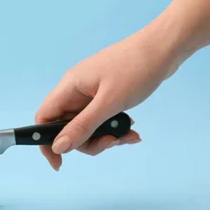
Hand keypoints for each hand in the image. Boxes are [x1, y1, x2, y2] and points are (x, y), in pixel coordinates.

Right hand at [35, 23, 182, 170]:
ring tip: (127, 135)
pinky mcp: (106, 94)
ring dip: (105, 136)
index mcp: (69, 87)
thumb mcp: (109, 103)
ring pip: (86, 126)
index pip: (44, 118)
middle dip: (88, 141)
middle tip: (111, 143)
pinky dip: (114, 128)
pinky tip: (131, 129)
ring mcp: (91, 92)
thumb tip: (58, 147)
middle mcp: (76, 90)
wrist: (165, 47)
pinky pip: (101, 119)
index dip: (47, 142)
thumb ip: (82, 127)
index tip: (59, 162)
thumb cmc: (137, 68)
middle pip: (67, 127)